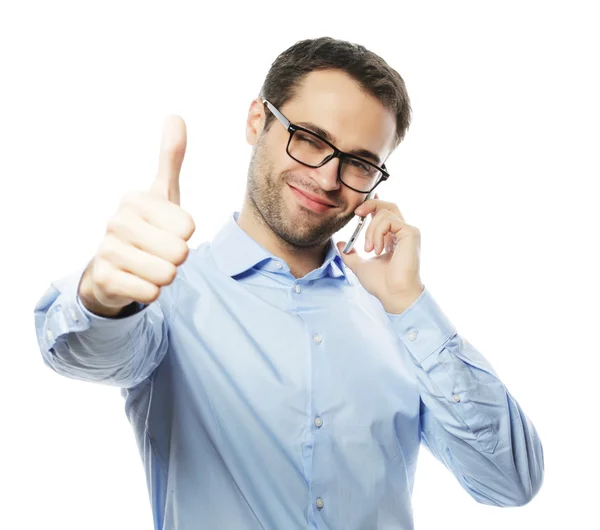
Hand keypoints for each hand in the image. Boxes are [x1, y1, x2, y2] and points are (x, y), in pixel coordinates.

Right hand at [78, 115, 195, 315]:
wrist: (112, 267)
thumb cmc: (146, 229)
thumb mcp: (161, 194)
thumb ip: (170, 159)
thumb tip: (175, 116)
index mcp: (135, 199)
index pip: (187, 226)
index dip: (184, 235)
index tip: (167, 232)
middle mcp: (117, 221)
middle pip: (179, 251)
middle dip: (177, 259)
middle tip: (160, 253)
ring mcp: (107, 250)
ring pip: (166, 274)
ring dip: (165, 276)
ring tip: (150, 266)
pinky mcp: (104, 279)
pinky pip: (150, 293)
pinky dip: (151, 292)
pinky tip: (138, 281)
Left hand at [337, 193, 423, 313]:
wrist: (393, 294)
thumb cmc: (381, 284)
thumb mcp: (360, 266)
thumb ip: (351, 254)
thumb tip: (340, 244)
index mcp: (392, 238)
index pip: (385, 213)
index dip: (373, 204)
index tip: (359, 207)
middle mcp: (402, 233)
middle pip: (388, 205)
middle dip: (370, 204)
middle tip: (356, 214)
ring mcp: (408, 232)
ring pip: (384, 212)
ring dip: (371, 230)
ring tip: (369, 250)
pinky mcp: (411, 233)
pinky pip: (388, 220)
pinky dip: (377, 233)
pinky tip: (377, 250)